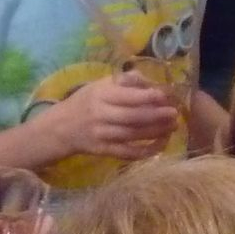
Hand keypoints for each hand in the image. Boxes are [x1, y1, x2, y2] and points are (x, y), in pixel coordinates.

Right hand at [46, 70, 177, 159]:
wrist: (59, 128)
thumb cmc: (84, 102)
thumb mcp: (100, 84)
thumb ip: (125, 81)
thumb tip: (151, 81)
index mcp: (102, 95)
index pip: (129, 96)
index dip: (150, 97)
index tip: (166, 96)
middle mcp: (101, 114)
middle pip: (134, 117)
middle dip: (157, 116)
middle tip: (175, 114)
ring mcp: (102, 135)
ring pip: (133, 135)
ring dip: (155, 132)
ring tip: (172, 128)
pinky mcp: (102, 151)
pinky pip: (126, 153)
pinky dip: (144, 152)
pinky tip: (159, 146)